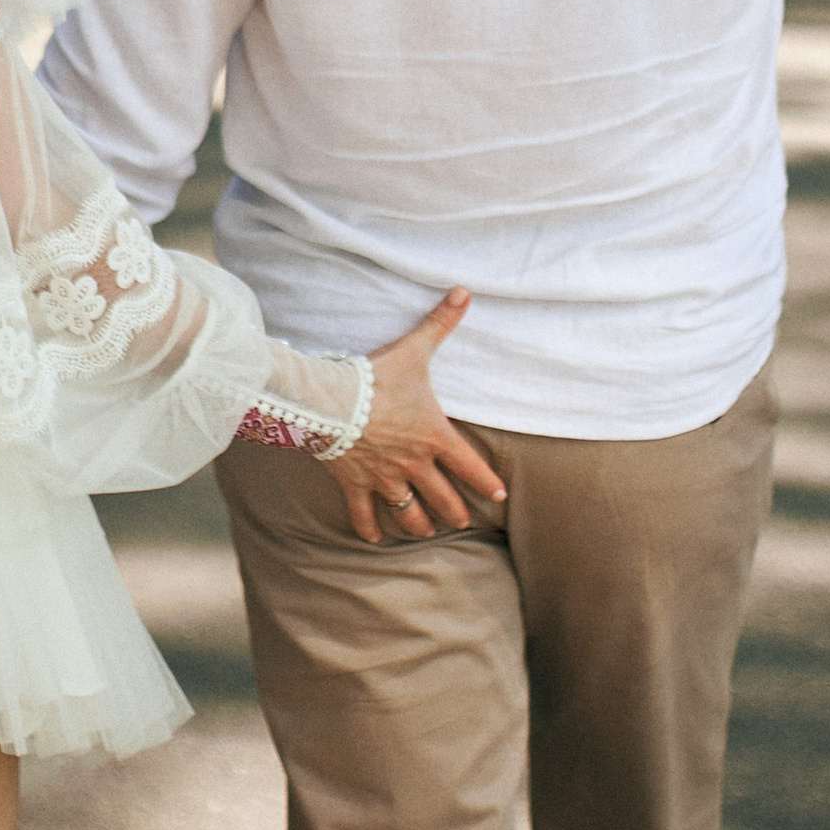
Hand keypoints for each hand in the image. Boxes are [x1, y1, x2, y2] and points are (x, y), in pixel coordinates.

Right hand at [346, 289, 499, 545]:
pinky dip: (368, 528)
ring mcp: (384, 478)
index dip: (486, 482)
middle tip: (461, 520)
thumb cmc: (376, 377)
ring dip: (418, 524)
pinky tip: (374, 537)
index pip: (470, 465)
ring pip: (408, 512)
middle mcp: (414, 464)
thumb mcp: (414, 349)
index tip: (499, 496)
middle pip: (442, 498)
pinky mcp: (355, 484)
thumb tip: (464, 291)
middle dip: (453, 511)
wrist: (331, 402)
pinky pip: (363, 514)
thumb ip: (441, 322)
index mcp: (434, 436)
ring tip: (425, 532)